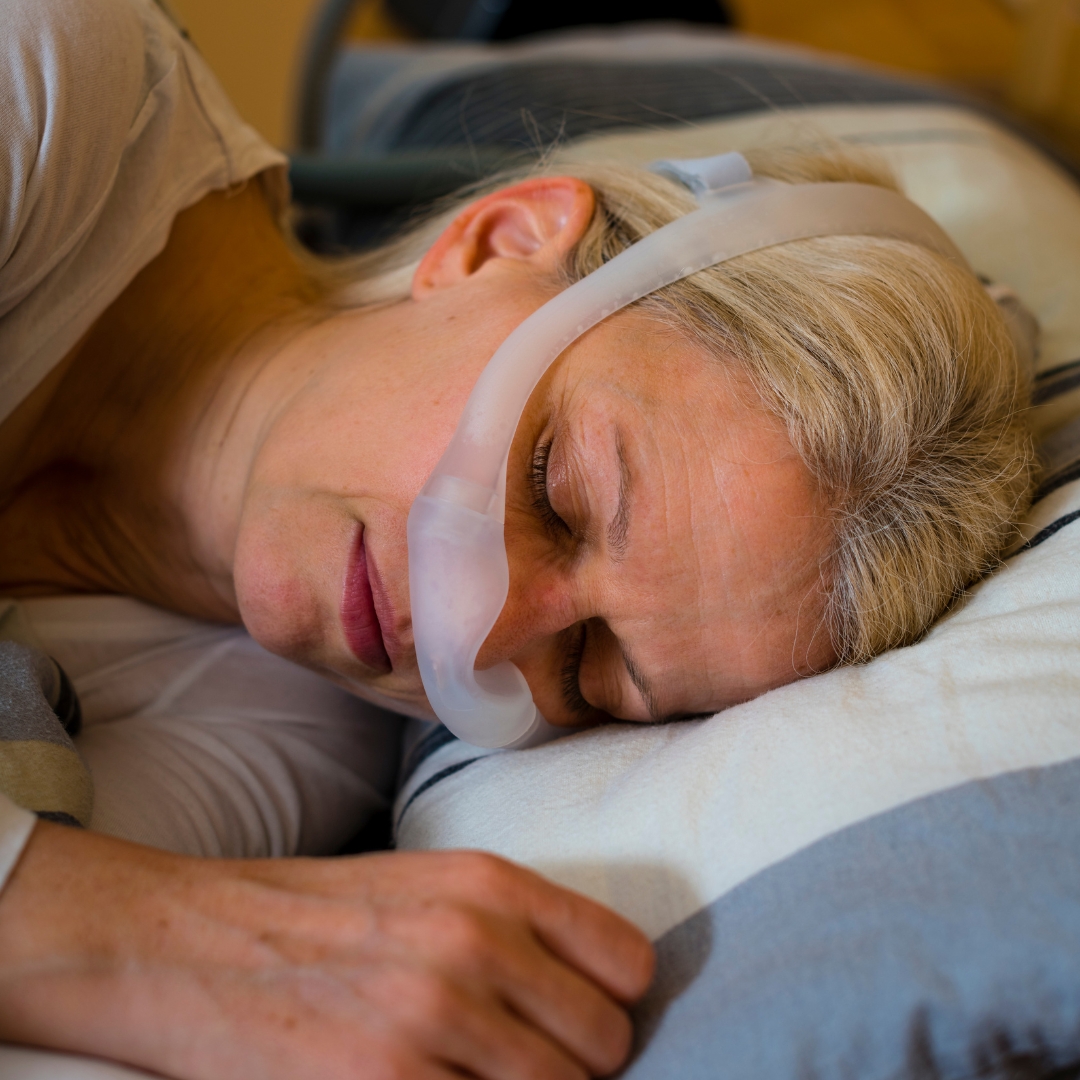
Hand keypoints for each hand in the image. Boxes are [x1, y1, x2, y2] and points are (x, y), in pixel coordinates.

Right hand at [0, 822, 652, 1078]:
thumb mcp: (427, 888)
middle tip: (512, 1064)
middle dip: (572, 1067)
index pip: (628, 964)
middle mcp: (475, 942)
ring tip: (469, 1074)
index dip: (610, 1004)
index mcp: (492, 883)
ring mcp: (432, 1017)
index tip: (574, 1024)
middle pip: (604, 1045)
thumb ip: (514, 932)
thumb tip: (594, 998)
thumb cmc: (315, 918)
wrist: (187, 942)